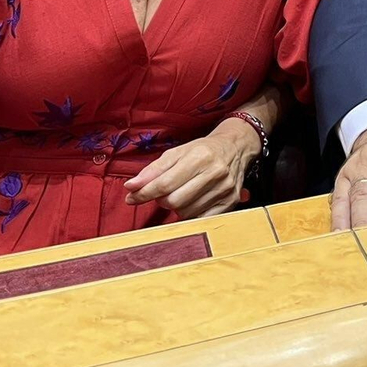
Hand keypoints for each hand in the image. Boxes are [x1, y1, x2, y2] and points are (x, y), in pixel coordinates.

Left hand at [124, 118, 257, 217]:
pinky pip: (201, 219)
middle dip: (162, 200)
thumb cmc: (203, 150)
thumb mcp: (177, 152)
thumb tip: (131, 187)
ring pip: (186, 212)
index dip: (144, 193)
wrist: (236, 147)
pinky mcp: (231, 202)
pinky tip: (193, 202)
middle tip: (164, 193)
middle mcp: (215, 173)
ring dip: (177, 207)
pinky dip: (191, 213)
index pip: (165, 183)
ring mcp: (225, 189)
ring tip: (182, 194)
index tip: (132, 197)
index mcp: (200, 157)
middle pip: (174, 201)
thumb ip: (153, 170)